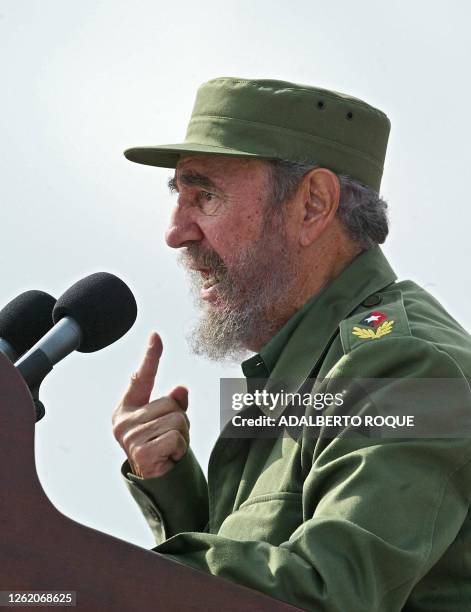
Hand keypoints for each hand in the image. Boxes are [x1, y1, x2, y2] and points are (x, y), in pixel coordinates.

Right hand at [112, 332, 188, 477]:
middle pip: (171, 403)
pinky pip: (176, 437)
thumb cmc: (162, 448)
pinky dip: (180, 449)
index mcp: (127, 408)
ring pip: (177, 419)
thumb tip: (180, 388)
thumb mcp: (169, 420)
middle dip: (180, 421)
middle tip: (169, 439)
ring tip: (169, 449)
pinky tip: (168, 459)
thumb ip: (173, 402)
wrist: (158, 484)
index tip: (157, 334)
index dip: (150, 356)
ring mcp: (130, 437)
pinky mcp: (141, 453)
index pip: (141, 377)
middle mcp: (123, 420)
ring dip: (182, 436)